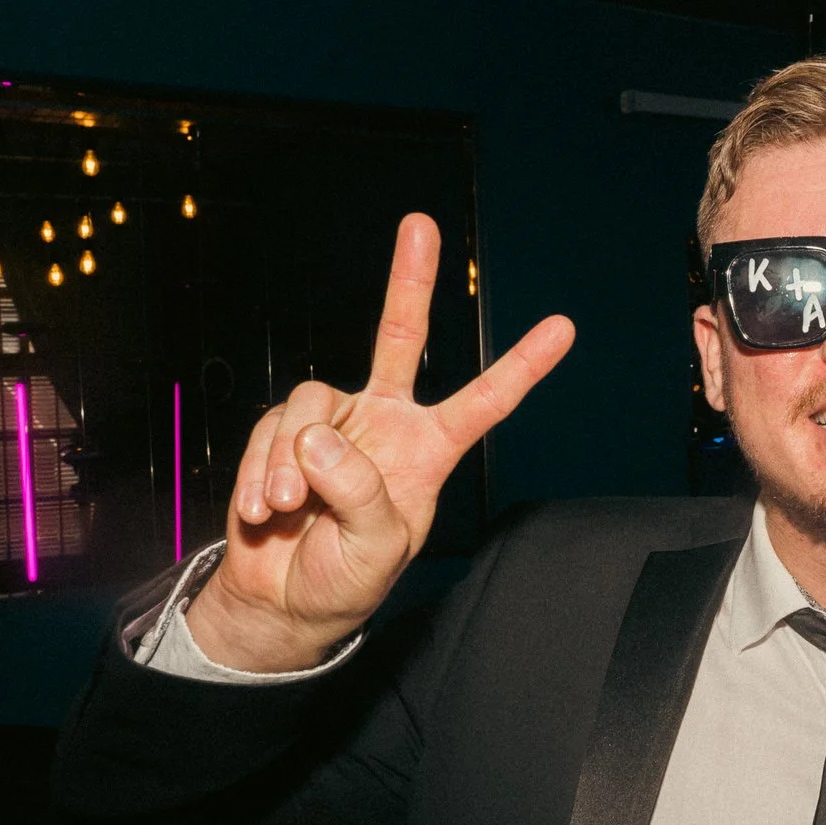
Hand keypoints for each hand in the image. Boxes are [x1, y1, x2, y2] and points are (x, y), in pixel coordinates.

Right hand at [184, 213, 574, 671]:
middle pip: (399, 338)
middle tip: (420, 225)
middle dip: (409, 280)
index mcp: (428, 451)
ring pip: (310, 406)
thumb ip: (360, 491)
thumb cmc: (347, 576)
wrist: (284, 599)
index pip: (483, 403)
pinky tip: (263, 513)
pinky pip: (270, 434)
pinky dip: (261, 475)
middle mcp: (385, 423)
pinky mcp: (282, 434)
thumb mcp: (376, 546)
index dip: (522, 367)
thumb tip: (320, 439)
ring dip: (291, 463)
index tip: (564, 328)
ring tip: (288, 510)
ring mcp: (332, 424)